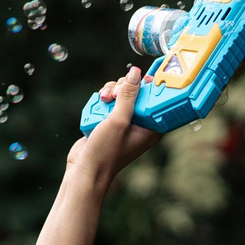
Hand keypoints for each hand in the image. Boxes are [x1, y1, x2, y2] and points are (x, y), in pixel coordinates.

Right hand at [35, 67, 159, 244]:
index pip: (159, 100)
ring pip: (121, 95)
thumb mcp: (119, 121)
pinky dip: (103, 100)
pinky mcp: (109, 122)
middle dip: (125, 87)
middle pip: (137, 93)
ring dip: (111, 92)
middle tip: (115, 93)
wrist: (84, 171)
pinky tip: (97, 103)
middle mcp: (140, 124)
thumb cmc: (106, 152)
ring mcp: (124, 123)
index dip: (153, 86)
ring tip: (103, 98)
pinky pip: (110, 102)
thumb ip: (128, 96)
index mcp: (151, 128)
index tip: (145, 77)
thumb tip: (136, 73)